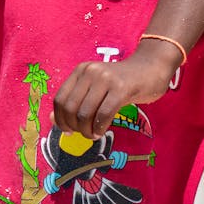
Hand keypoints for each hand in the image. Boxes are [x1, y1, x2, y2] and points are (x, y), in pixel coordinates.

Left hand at [51, 44, 179, 138]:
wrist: (151, 68)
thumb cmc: (122, 82)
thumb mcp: (95, 88)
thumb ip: (75, 101)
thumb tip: (52, 119)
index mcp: (80, 71)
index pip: (59, 99)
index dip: (60, 119)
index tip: (67, 131)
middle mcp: (90, 72)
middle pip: (70, 108)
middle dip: (74, 127)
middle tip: (83, 134)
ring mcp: (105, 79)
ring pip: (85, 113)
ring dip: (87, 130)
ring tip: (93, 134)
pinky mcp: (121, 88)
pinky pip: (103, 114)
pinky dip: (99, 128)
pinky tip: (101, 132)